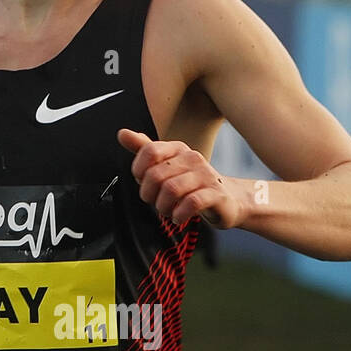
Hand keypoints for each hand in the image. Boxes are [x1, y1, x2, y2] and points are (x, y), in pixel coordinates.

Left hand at [117, 128, 245, 228]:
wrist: (228, 200)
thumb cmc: (191, 184)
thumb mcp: (167, 165)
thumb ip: (145, 151)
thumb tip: (122, 133)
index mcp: (178, 149)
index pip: (149, 151)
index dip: (139, 170)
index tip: (142, 182)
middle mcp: (192, 158)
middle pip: (156, 174)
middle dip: (148, 194)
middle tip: (155, 201)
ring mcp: (206, 175)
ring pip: (171, 189)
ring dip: (162, 206)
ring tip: (167, 210)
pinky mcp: (216, 194)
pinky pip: (191, 202)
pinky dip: (179, 214)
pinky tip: (179, 217)